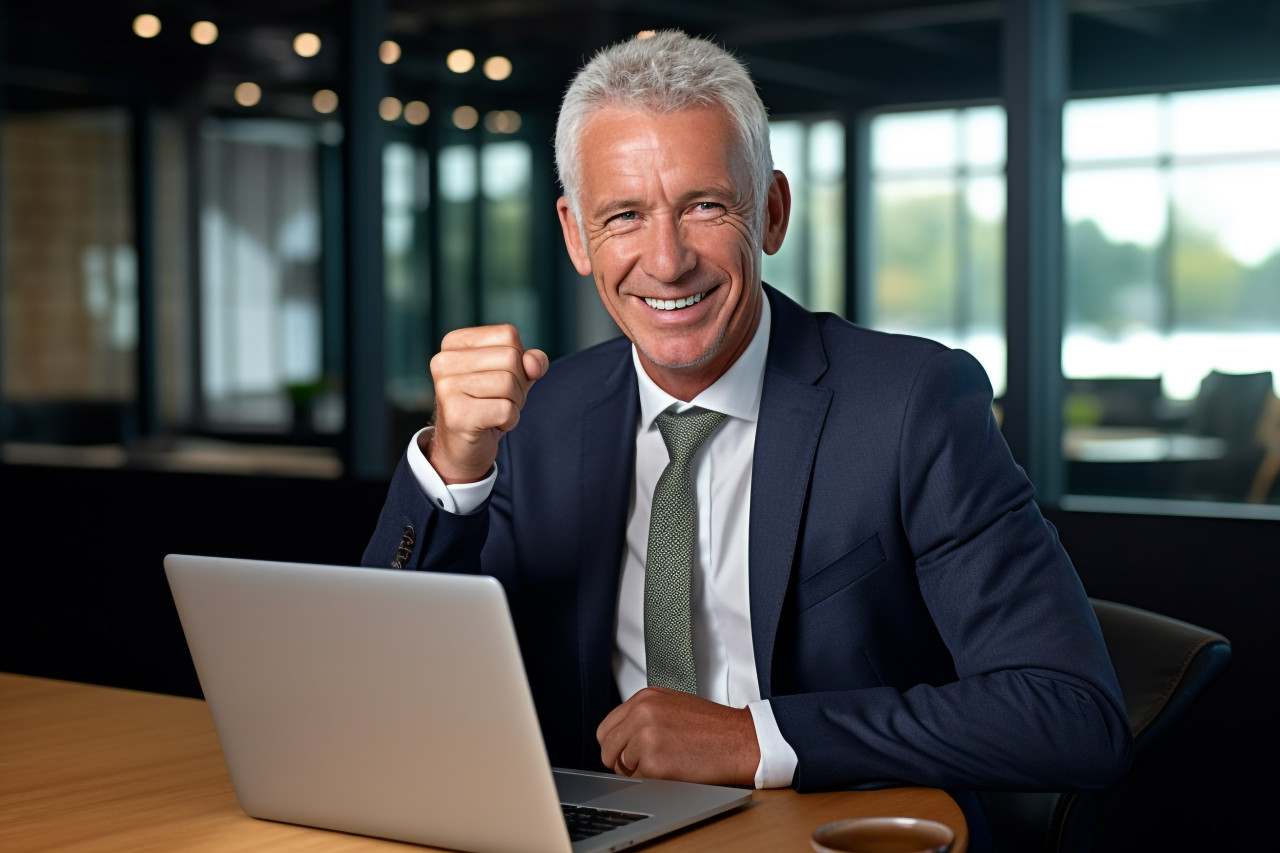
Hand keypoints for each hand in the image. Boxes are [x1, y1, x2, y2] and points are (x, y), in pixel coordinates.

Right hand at [425, 324, 548, 483]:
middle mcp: (444, 361)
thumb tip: (534, 365)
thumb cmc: (488, 404)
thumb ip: (531, 361)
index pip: (508, 335)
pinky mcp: (456, 414)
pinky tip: (491, 425)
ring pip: (509, 384)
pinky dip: (510, 421)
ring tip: (494, 412)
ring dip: (514, 404)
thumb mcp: (515, 375)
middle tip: (498, 400)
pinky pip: (506, 410)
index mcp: (454, 343)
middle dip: (518, 384)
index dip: (518, 360)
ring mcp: (446, 388)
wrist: (462, 447)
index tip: (498, 379)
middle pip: (511, 358)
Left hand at [597, 687, 758, 785]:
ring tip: (668, 763)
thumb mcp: (674, 705)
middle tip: (643, 765)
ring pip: (622, 768)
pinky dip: (653, 782)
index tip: (624, 753)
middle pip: (607, 749)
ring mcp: (646, 739)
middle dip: (621, 762)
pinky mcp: (655, 765)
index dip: (614, 746)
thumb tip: (622, 736)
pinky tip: (674, 771)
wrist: (742, 741)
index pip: (605, 728)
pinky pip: (638, 782)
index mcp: (645, 698)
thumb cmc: (714, 727)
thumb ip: (645, 715)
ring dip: (640, 772)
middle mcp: (642, 714)